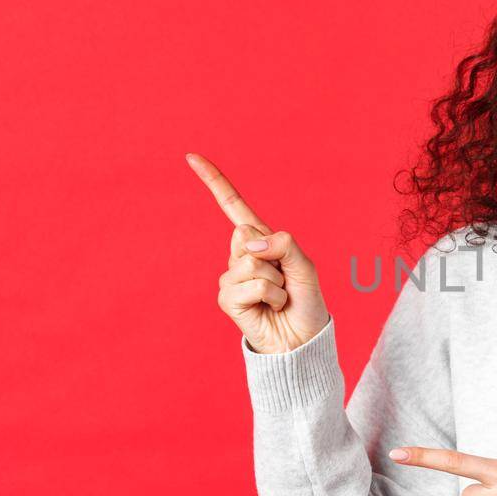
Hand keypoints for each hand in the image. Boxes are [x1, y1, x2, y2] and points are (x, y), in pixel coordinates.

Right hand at [187, 152, 329, 353]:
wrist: (302, 339)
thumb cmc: (305, 302)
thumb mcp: (304, 266)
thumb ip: (284, 244)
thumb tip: (248, 242)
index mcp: (258, 241)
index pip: (233, 206)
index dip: (214, 181)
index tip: (191, 156)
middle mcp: (240, 256)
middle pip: (247, 234)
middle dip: (276, 256)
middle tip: (284, 279)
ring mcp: (231, 277)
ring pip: (253, 262)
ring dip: (277, 281)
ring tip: (279, 296)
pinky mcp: (227, 299)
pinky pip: (254, 284)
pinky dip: (272, 296)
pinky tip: (269, 308)